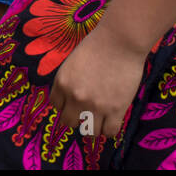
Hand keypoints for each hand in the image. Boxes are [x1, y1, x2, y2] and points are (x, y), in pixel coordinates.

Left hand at [48, 26, 147, 142]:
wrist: (120, 42)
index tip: (73, 103)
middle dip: (77, 118)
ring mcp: (95, 106)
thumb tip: (72, 98)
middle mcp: (75, 97)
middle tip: (86, 113)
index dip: (65, 105)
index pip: (56, 105)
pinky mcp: (115, 110)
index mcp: (62, 83)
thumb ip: (70, 82)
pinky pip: (109, 132)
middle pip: (69, 122)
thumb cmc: (97, 46)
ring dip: (94, 126)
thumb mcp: (72, 63)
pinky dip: (109, 129)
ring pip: (89, 131)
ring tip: (100, 118)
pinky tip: (112, 120)